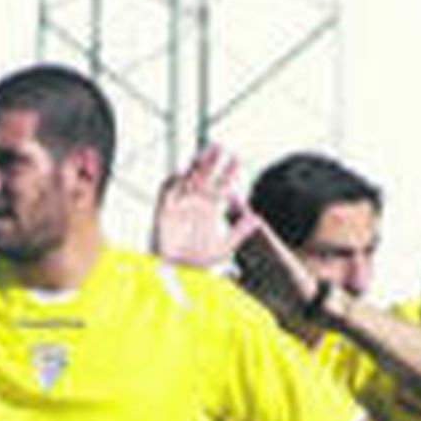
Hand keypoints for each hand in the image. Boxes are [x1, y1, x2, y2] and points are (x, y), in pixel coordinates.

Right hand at [151, 145, 253, 266]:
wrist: (174, 274)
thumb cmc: (198, 263)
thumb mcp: (223, 248)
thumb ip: (239, 232)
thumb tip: (257, 218)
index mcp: (211, 209)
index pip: (222, 185)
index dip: (229, 172)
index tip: (237, 159)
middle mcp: (196, 203)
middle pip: (204, 176)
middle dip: (211, 161)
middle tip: (220, 146)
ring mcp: (180, 205)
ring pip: (187, 179)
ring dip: (193, 166)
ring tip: (201, 154)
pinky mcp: (164, 211)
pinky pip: (167, 192)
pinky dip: (172, 183)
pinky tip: (181, 174)